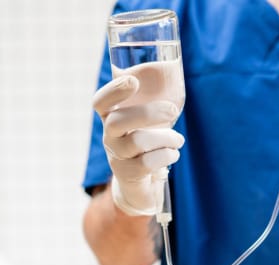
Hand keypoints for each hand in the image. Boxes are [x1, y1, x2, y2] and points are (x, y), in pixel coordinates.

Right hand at [93, 75, 184, 215]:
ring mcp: (116, 156)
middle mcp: (109, 136)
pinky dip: (167, 155)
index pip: (100, 102)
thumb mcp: (147, 120)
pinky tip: (172, 154)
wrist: (141, 184)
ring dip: (166, 137)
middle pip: (118, 121)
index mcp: (111, 117)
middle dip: (148, 113)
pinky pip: (148, 162)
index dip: (113, 91)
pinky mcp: (128, 174)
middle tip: (173, 110)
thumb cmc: (148, 143)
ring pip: (138, 141)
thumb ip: (153, 98)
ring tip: (178, 140)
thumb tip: (173, 66)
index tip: (133, 80)